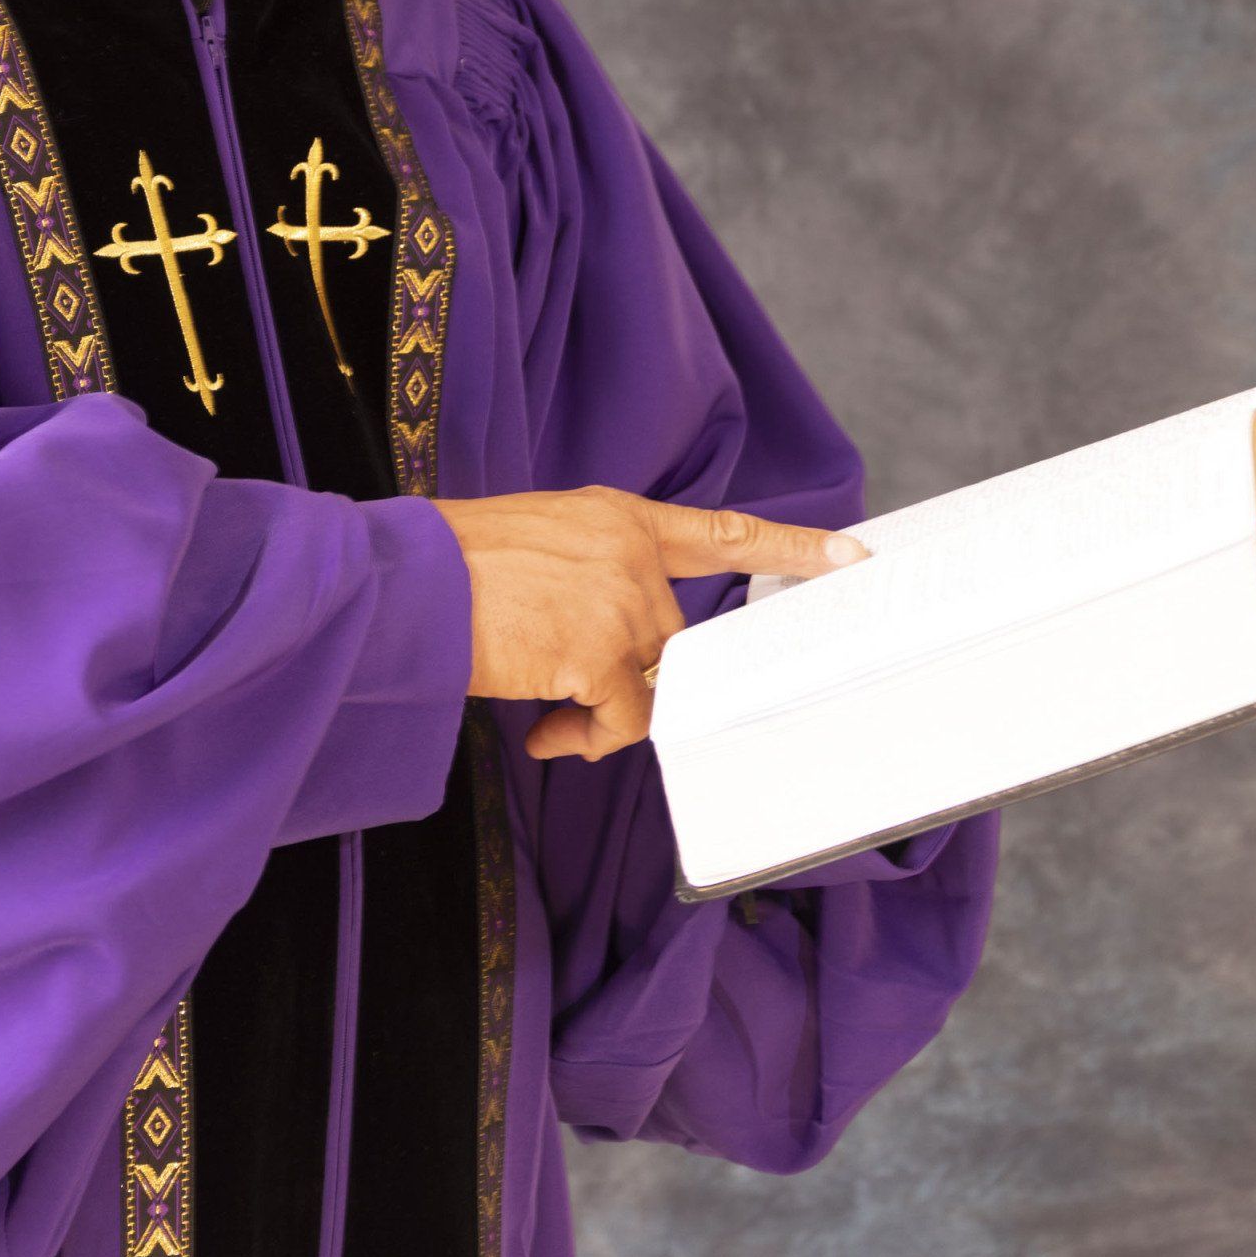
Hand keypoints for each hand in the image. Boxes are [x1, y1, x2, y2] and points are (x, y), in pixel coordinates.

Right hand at [428, 485, 866, 762]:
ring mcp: (620, 600)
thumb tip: (609, 645)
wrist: (404, 582)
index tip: (851, 554)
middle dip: (630, 680)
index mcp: (617, 517)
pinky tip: (542, 733)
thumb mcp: (536, 542)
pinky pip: (621, 721)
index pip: (721, 532)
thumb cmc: (448, 566)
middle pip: (671, 639)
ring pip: (649, 686)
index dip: (791, 545)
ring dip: (603, 717)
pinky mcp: (599, 651)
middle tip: (576, 708)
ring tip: (547, 721)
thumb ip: (591, 573)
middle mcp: (631, 553)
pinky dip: (584, 739)